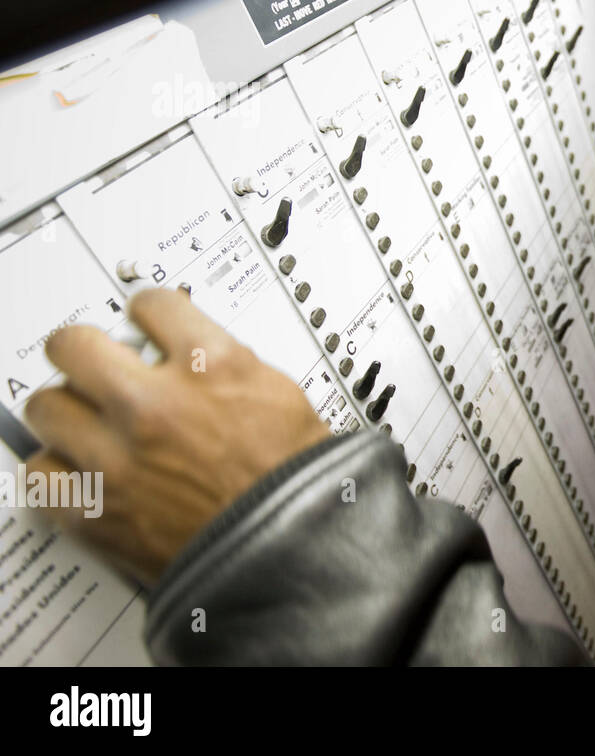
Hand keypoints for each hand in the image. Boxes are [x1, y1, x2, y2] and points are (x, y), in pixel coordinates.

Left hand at [23, 288, 331, 586]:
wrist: (293, 551)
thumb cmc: (296, 482)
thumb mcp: (280, 395)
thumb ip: (227, 362)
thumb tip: (193, 348)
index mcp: (211, 366)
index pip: (150, 303)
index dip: (147, 311)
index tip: (143, 319)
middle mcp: (155, 404)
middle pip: (73, 345)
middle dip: (85, 350)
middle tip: (93, 361)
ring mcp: (117, 458)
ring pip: (46, 407)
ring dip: (68, 412)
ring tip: (89, 423)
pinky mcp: (94, 510)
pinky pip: (40, 473)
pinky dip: (59, 471)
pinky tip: (84, 470)